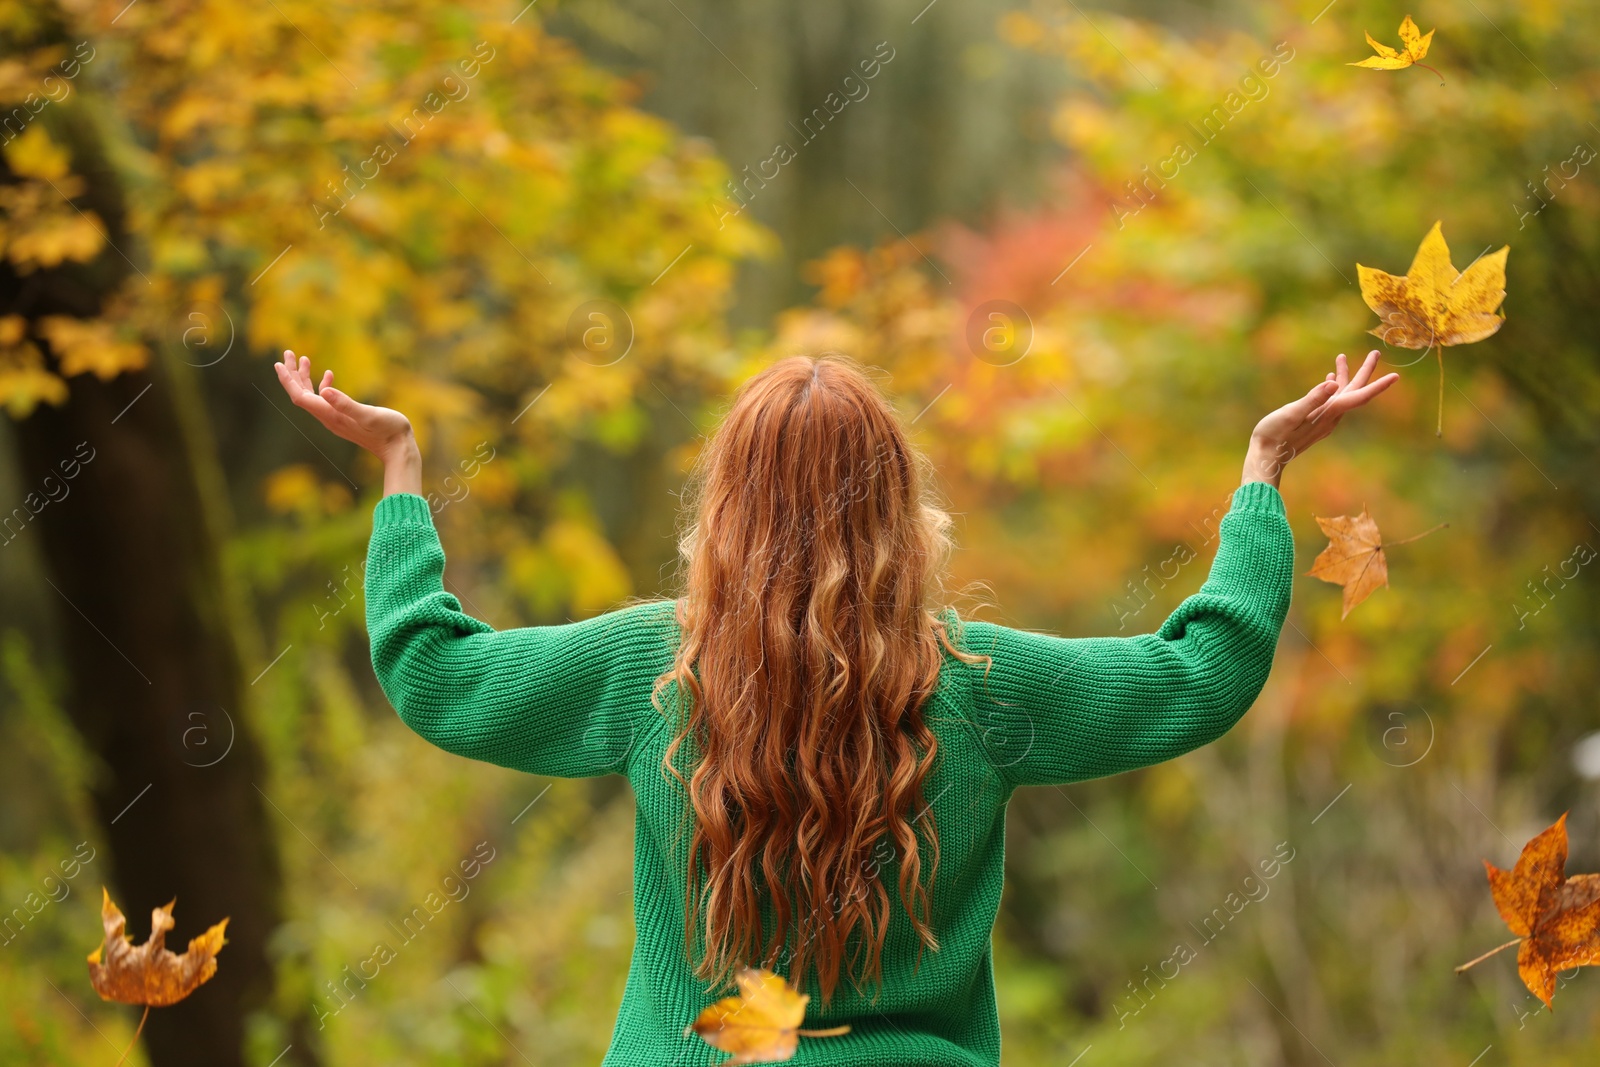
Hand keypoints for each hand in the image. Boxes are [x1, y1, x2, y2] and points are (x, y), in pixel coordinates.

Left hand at [274, 350, 421, 495]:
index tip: (279, 363)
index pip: (300, 396)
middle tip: (287, 353)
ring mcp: (335, 418)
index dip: (288, 380)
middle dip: (292, 374)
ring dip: (305, 378)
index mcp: (331, 415)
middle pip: (301, 395)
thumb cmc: (388, 431)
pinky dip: (323, 385)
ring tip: (304, 359)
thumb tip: (324, 389)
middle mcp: (329, 418)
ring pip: (312, 396)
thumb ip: (346, 403)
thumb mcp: (369, 415)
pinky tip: (329, 375)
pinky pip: (326, 400)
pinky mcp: (344, 418)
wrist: (398, 449)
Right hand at [1242, 351, 1397, 487]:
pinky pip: (1331, 401)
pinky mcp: (1314, 422)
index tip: (1396, 376)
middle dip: (1365, 372)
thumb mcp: (1292, 413)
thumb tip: (1334, 383)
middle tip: (1375, 353)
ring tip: (1341, 358)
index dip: (1378, 386)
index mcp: (1328, 413)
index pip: (1359, 396)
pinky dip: (1332, 387)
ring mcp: (1323, 420)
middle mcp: (1330, 417)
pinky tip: (1327, 381)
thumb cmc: (1274, 434)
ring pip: (1342, 395)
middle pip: (1355, 392)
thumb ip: (1313, 398)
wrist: (1266, 457)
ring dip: (1345, 376)